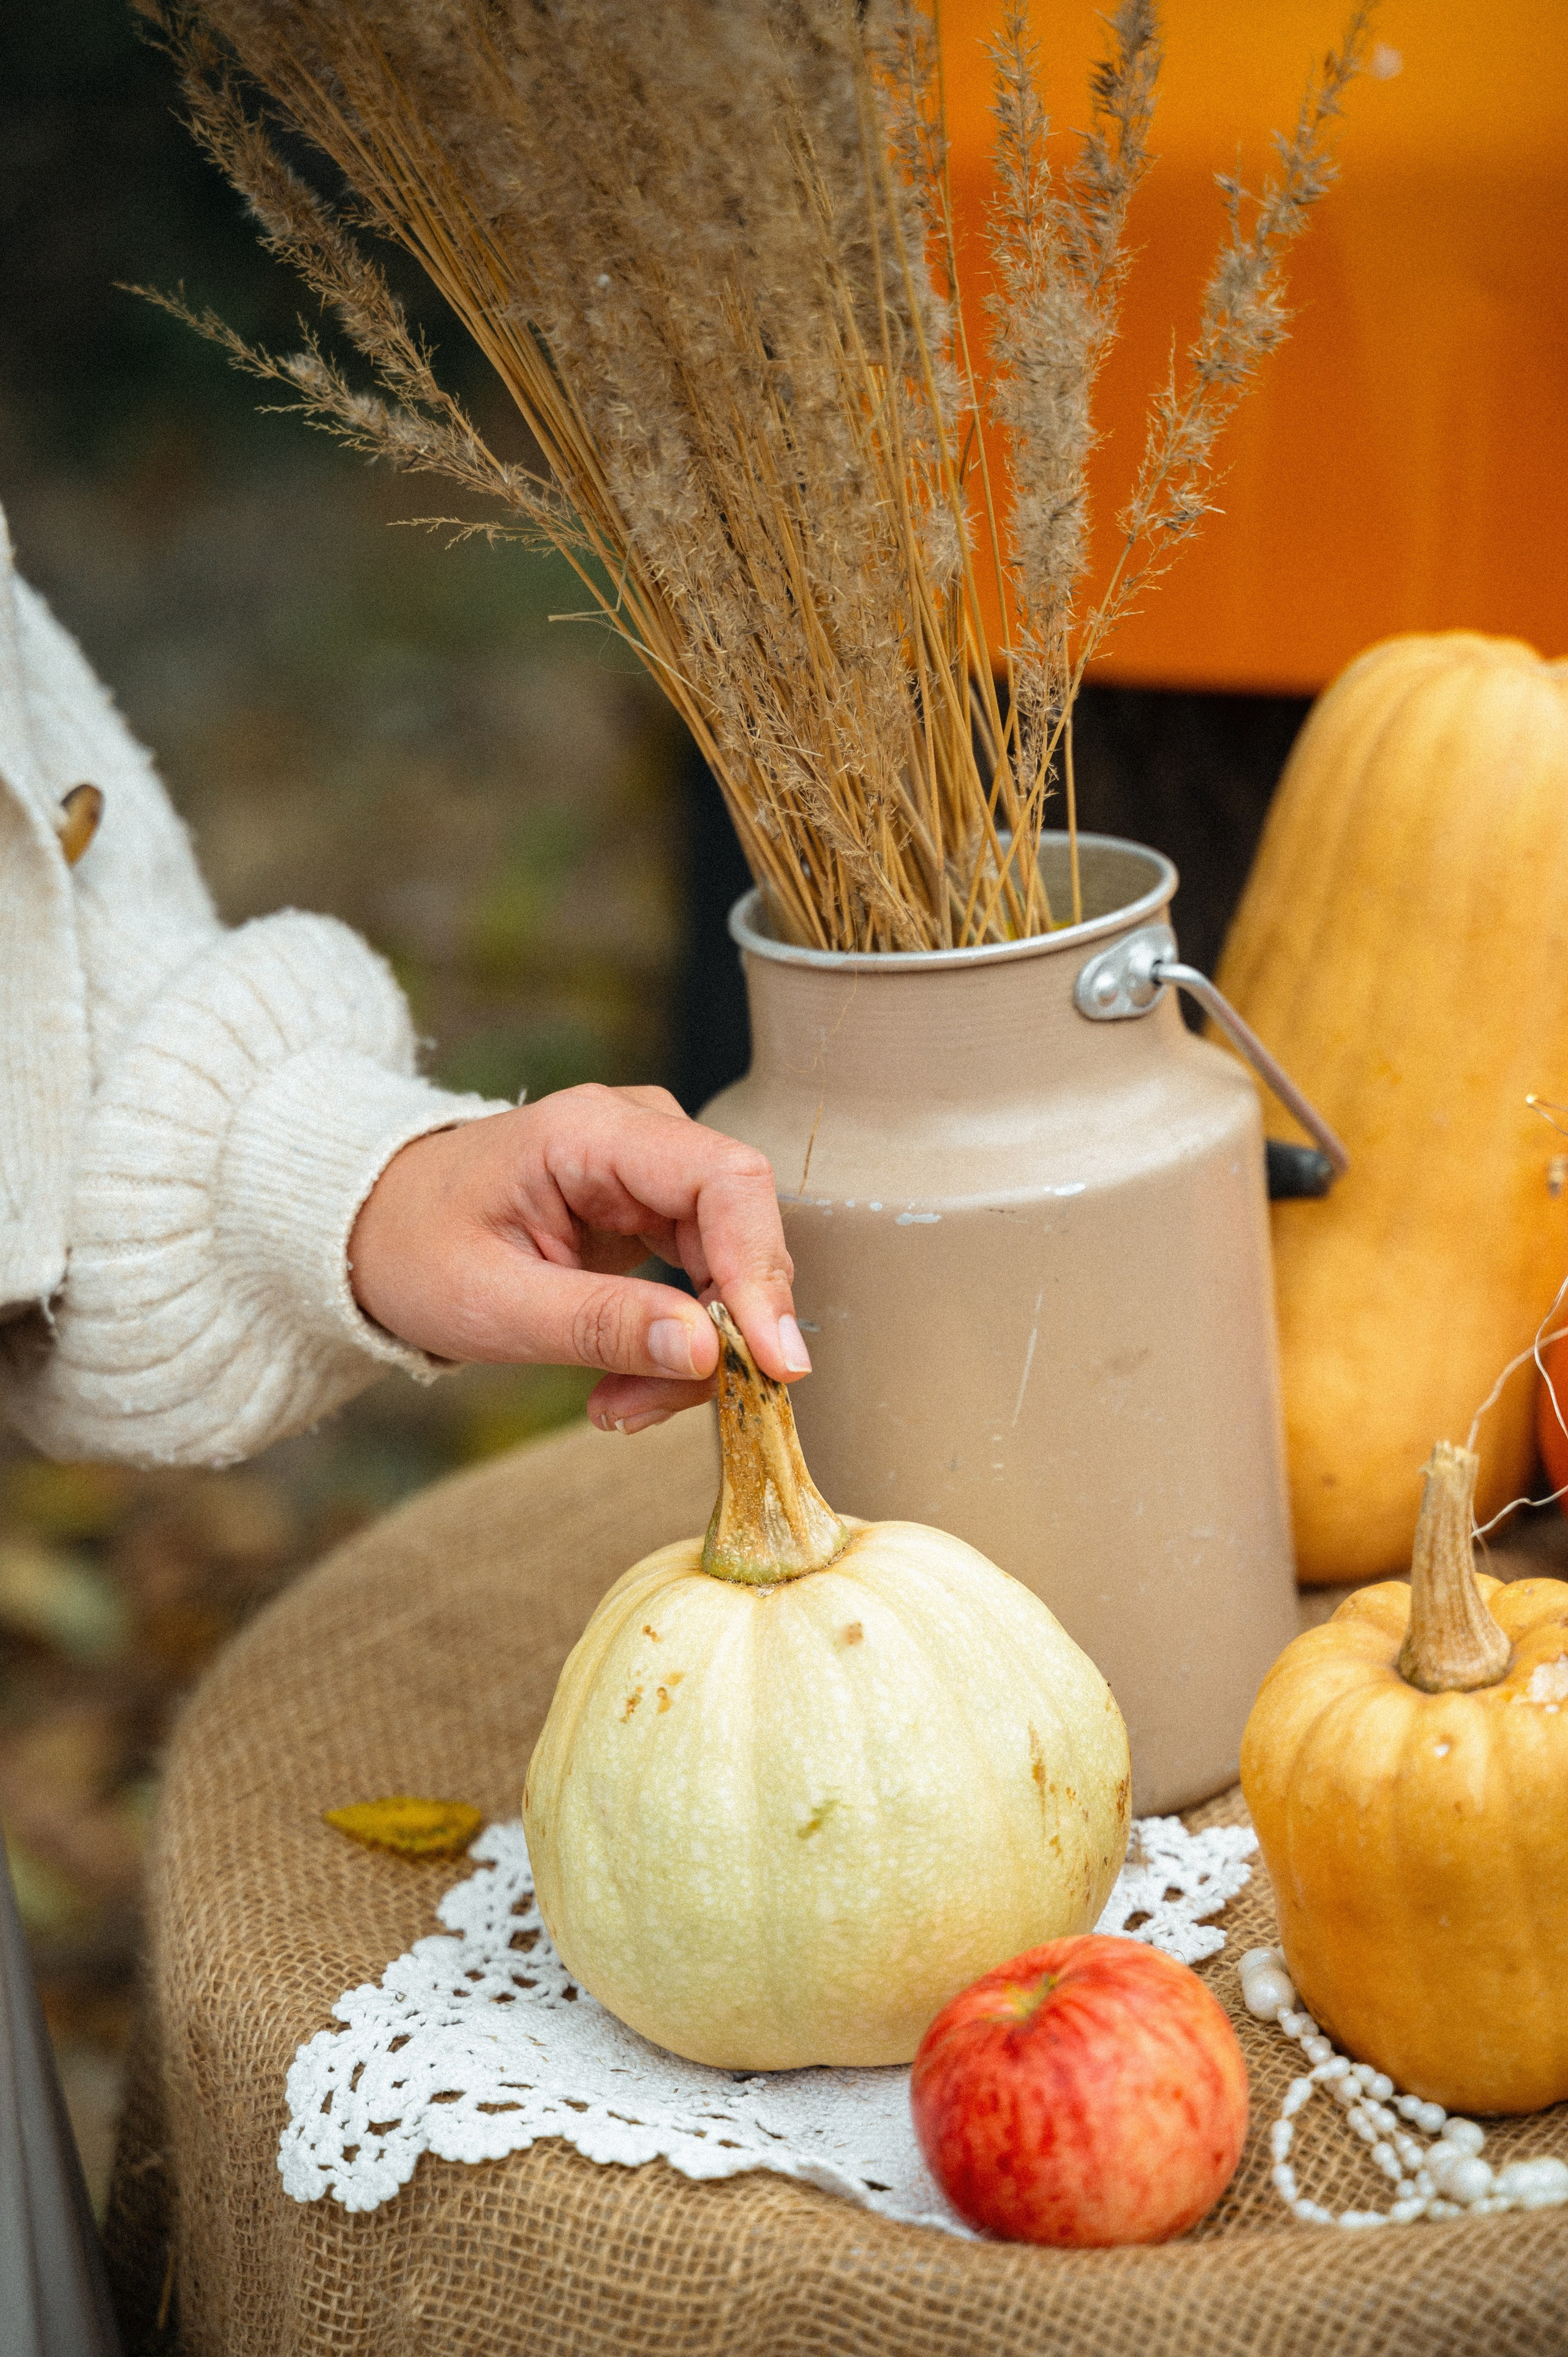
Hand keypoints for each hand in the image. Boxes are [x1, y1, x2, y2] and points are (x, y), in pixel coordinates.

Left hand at [347, 1084, 809, 1432]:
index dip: (762, 1270)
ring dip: (695, 1352)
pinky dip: (679, 1345)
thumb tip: (710, 1353)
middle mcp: (641, 1134)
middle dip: (720, 1332)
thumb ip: (602, 1324)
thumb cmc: (417, 1248)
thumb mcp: (493, 1303)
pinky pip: (704, 1282)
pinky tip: (625, 1388)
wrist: (373, 1227)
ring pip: (730, 1266)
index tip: (775, 1361)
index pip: (725, 1181)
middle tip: (649, 1410)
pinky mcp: (656, 1213)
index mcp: (593, 1130)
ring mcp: (653, 1172)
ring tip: (619, 1408)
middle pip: (739, 1229)